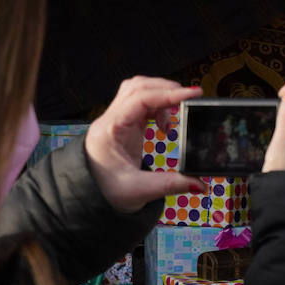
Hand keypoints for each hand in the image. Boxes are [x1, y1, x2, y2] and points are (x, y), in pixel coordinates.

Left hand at [86, 77, 204, 212]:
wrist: (85, 198)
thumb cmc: (103, 192)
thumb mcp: (139, 191)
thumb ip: (171, 184)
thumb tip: (199, 183)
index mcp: (109, 130)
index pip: (140, 98)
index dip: (167, 93)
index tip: (192, 93)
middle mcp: (111, 120)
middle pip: (138, 87)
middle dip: (166, 88)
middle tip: (189, 97)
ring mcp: (116, 122)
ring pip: (139, 92)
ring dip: (161, 96)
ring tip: (178, 111)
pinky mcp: (124, 127)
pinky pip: (141, 106)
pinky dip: (157, 107)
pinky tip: (165, 125)